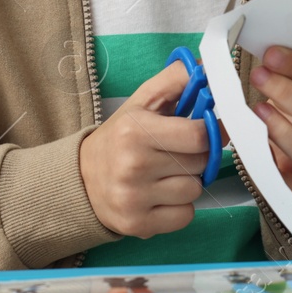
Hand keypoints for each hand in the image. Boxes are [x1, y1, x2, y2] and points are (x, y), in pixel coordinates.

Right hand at [78, 61, 210, 237]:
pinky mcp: (138, 225)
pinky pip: (186, 216)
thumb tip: (207, 67)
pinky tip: (160, 196)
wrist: (81, 179)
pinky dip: (180, 207)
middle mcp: (133, 166)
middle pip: (200, 163)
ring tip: (165, 174)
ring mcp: (134, 199)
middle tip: (178, 152)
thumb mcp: (142, 101)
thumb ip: (175, 79)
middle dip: (196, 156)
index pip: (198, 135)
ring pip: (195, 190)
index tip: (208, 129)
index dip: (211, 131)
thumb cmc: (120, 137)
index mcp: (135, 130)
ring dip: (188, 182)